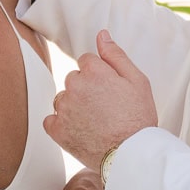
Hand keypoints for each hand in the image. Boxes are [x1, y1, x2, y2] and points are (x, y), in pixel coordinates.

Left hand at [46, 31, 155, 166]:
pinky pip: (51, 120)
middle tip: (105, 107)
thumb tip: (101, 35)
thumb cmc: (138, 118)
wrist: (131, 154)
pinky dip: (62, 125)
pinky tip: (80, 131)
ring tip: (95, 122)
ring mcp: (64, 108)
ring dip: (73, 106)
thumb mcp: (137, 80)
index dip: (100, 75)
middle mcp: (74, 86)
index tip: (109, 90)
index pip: (86, 61)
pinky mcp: (57, 130)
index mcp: (93, 71)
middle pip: (73, 78)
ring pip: (63, 99)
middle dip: (86, 89)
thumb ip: (116, 55)